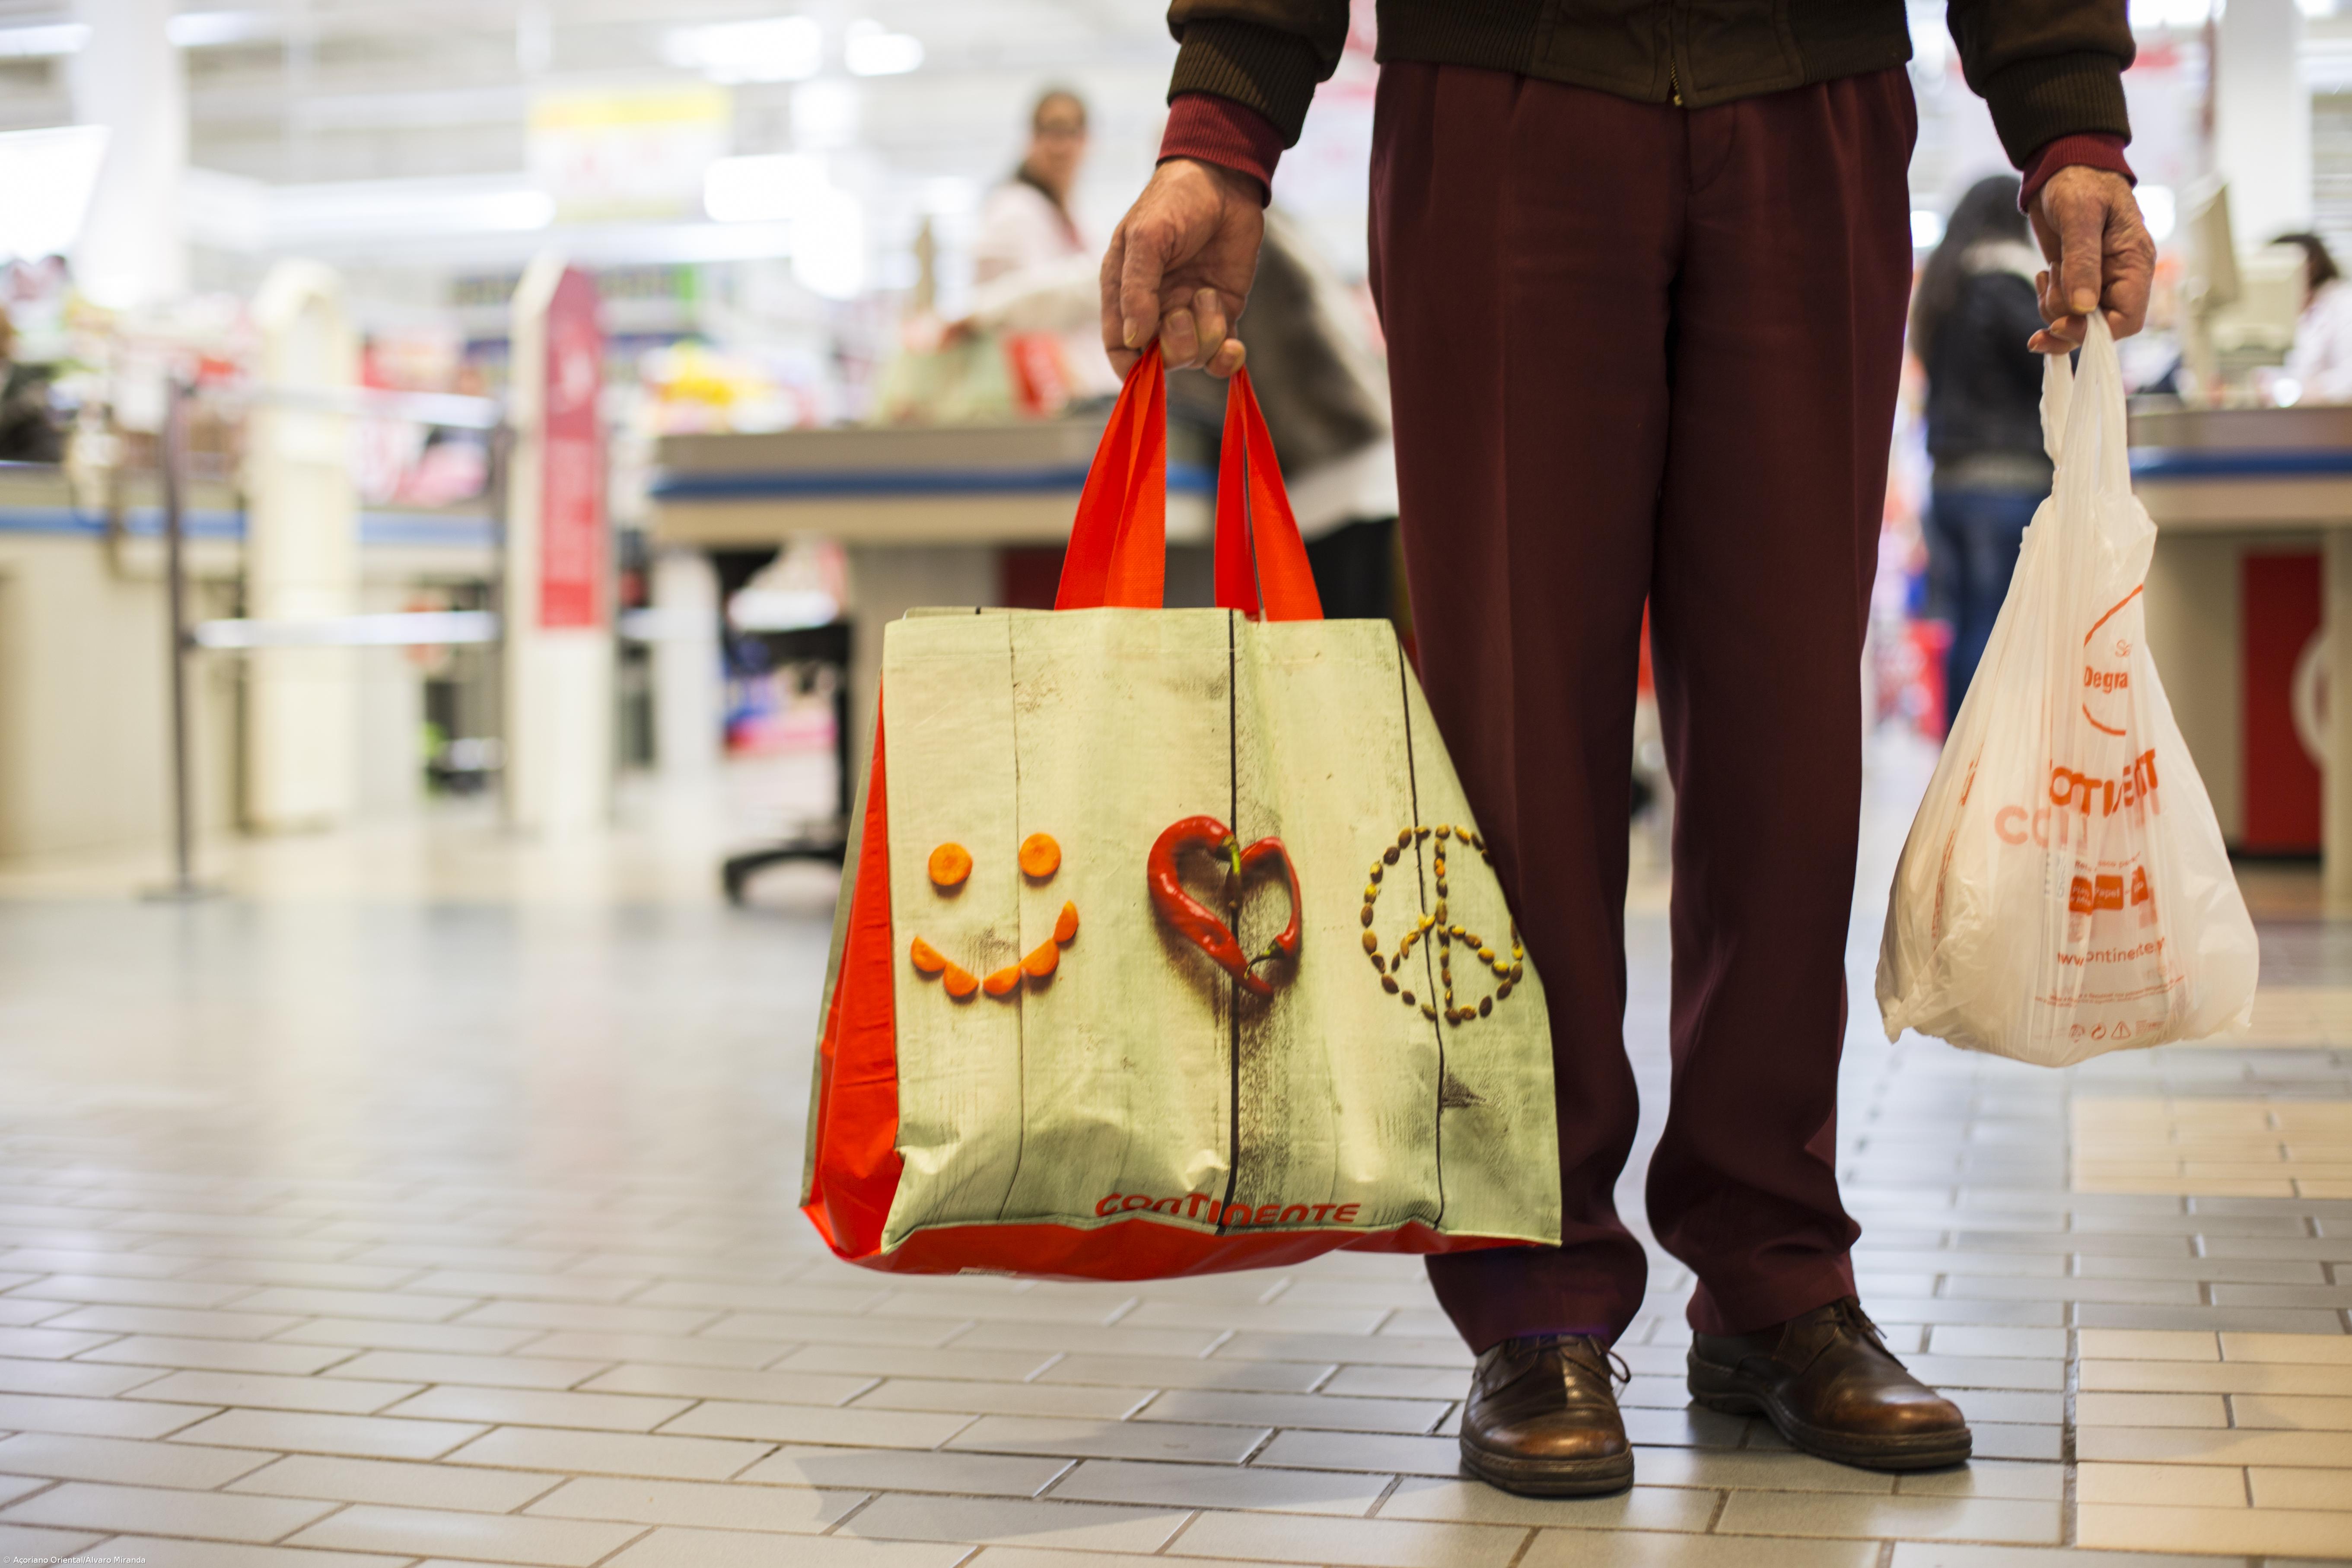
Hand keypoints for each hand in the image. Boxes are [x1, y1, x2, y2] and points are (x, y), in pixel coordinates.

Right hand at [1100, 157, 1264, 378]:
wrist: (1224, 178)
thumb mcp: (1146, 238)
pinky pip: (1222, 353)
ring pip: (1194, 357)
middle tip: (1185, 310)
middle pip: (1160, 359)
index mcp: (1124, 293)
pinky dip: (1228, 358)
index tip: (1146, 371)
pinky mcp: (1222, 311)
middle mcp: (1155, 310)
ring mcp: (1190, 312)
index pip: (1120, 349)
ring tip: (1209, 294)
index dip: (1130, 368)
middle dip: (1176, 346)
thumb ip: (1137, 289)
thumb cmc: (1174, 201)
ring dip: (1206, 336)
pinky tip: (1235, 347)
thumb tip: (1134, 340)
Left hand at [2027, 166, 2154, 354]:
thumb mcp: (2079, 216)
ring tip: (2046, 274)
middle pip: (2098, 326)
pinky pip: (2063, 308)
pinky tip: (2043, 274)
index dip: (2095, 331)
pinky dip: (2048, 300)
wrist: (2062, 167)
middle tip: (2047, 293)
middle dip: (2068, 321)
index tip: (2063, 324)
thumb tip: (2083, 307)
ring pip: (2076, 320)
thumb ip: (2082, 261)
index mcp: (2135, 262)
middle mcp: (2120, 277)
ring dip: (2053, 308)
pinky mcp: (2077, 280)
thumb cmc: (2079, 182)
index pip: (2127, 319)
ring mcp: (2098, 281)